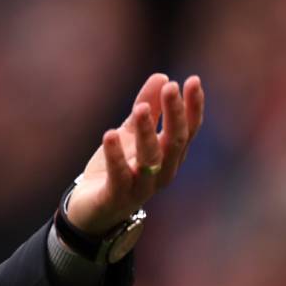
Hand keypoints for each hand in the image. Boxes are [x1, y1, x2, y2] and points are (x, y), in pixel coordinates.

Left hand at [65, 73, 204, 235]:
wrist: (92, 209)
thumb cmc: (117, 169)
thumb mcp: (131, 134)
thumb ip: (147, 108)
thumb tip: (163, 76)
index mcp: (169, 157)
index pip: (188, 130)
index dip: (193, 107)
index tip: (194, 81)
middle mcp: (161, 173)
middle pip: (174, 142)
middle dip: (174, 115)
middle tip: (171, 88)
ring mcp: (141, 187)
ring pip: (150, 159)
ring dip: (146, 132)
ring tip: (140, 107)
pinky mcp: (116, 197)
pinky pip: (119, 176)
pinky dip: (115, 156)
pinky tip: (110, 134)